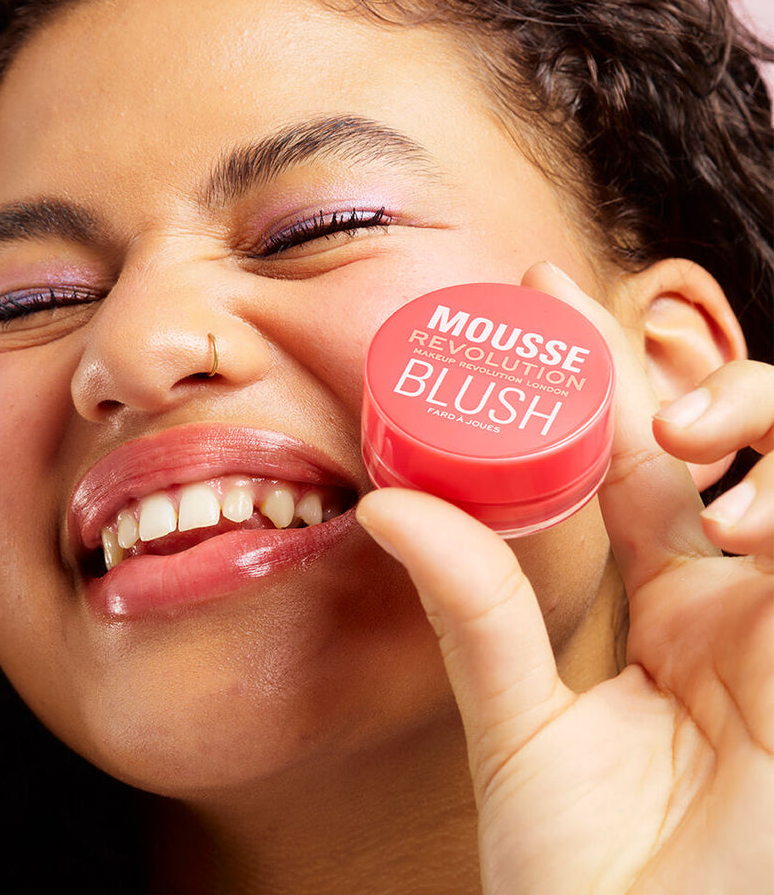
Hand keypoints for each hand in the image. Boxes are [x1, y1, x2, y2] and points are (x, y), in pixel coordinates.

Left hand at [357, 262, 773, 893]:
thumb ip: (472, 610)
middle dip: (688, 371)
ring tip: (682, 431)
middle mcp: (734, 604)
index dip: (599, 370)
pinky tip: (745, 517)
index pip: (637, 458)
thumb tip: (388, 503)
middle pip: (727, 442)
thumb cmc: (585, 876)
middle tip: (615, 342)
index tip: (542, 288)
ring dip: (763, 416)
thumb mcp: (515, 722)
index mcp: (665, 607)